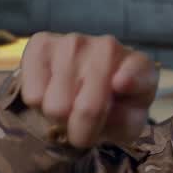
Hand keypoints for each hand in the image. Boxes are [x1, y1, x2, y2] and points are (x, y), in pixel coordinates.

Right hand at [18, 32, 158, 147]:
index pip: (135, 72)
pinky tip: (52, 92)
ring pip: (55, 106)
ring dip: (59, 117)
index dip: (128, 79)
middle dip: (82, 129)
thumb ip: (126, 120)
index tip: (120, 84)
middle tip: (84, 125)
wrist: (83, 90)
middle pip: (87, 108)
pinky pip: (32, 95)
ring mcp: (73, 42)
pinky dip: (39, 104)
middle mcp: (108, 47)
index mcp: (140, 68)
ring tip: (69, 106)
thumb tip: (115, 87)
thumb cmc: (113, 110)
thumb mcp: (127, 125)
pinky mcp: (41, 44)